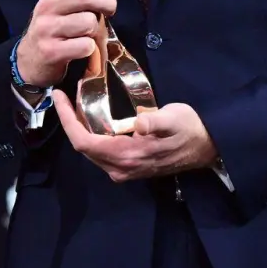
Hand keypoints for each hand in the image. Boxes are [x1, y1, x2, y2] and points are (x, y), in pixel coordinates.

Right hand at [16, 0, 115, 87]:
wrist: (30, 61)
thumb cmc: (52, 30)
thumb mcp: (57, 7)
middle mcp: (45, 9)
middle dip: (106, 2)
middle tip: (110, 10)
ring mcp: (46, 30)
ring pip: (88, 22)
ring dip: (96, 30)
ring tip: (89, 34)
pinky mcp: (51, 52)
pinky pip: (85, 45)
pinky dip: (90, 49)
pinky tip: (83, 49)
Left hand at [51, 91, 217, 182]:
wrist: (208, 148)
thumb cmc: (191, 129)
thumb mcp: (175, 119)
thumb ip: (155, 122)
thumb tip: (139, 122)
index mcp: (127, 155)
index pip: (84, 142)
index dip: (67, 120)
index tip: (58, 97)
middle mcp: (121, 168)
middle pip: (83, 147)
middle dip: (69, 122)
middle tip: (63, 96)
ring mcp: (124, 170)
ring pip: (91, 151)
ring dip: (79, 128)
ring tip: (73, 104)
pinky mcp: (129, 167)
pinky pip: (100, 152)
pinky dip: (91, 135)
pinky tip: (92, 118)